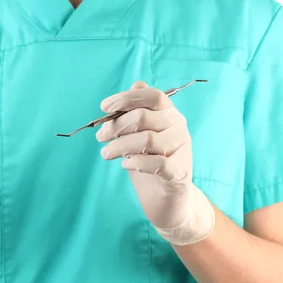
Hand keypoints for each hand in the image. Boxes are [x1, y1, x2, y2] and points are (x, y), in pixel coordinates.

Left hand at [96, 81, 214, 245]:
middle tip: (100, 137)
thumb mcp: (139, 135)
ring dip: (120, 146)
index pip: (152, 96)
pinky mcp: (180, 172)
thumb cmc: (150, 162)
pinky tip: (125, 165)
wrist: (168, 198)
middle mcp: (179, 127)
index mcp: (169, 113)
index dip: (126, 98)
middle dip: (116, 126)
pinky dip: (136, 163)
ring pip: (147, 140)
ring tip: (106, 153)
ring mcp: (182, 149)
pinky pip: (157, 163)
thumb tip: (134, 84)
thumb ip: (136, 113)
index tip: (103, 107)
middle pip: (144, 117)